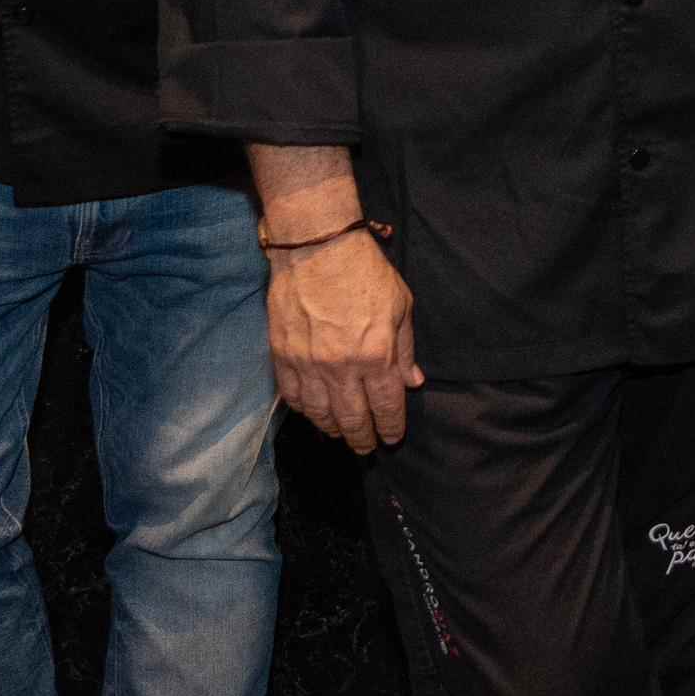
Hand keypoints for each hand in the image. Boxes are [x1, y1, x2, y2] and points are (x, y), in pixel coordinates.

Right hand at [266, 232, 422, 452]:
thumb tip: (412, 382)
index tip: (392, 437)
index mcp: (376, 356)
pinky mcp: (282, 356)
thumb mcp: (401, 305)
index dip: (390, 427)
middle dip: (362, 439)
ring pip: (320, 414)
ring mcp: (309, 365)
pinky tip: (312, 413)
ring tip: (340, 434)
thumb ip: (406, 349)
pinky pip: (292, 396)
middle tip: (365, 448)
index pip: (385, 407)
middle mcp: (342, 368)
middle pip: (352, 419)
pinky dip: (304, 410)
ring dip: (332, 429)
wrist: (316, 247)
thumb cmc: (365, 271)